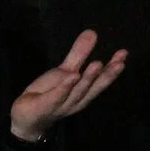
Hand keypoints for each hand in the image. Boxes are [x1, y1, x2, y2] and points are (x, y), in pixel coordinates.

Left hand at [9, 30, 125, 141]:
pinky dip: (65, 87)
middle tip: (120, 62)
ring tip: (98, 64)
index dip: (112, 68)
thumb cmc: (49, 93)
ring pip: (78, 92)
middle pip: (94, 88)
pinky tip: (72, 76)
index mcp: (84, 93)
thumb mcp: (65, 71)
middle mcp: (77, 100)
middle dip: (107, 75)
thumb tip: (92, 32)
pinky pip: (57, 96)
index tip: (123, 54)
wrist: (26, 119)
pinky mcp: (46, 106)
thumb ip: (79, 54)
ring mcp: (62, 105)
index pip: (101, 80)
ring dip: (88, 79)